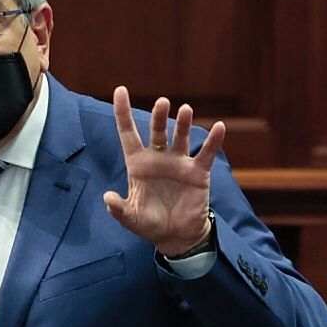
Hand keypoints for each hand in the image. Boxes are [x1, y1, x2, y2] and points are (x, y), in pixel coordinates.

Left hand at [104, 87, 226, 256]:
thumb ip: (119, 209)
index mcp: (138, 164)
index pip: (128, 132)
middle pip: (157, 131)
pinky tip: (219, 127)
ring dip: (183, 123)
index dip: (123, 112)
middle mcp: (158, 158)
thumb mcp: (132, 219)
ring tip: (185, 110)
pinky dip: (214, 141)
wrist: (177, 237)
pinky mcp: (198, 173)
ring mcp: (179, 163)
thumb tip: (108, 197)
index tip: (120, 90)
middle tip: (163, 103)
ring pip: (180, 137)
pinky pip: (206, 153)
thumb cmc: (151, 225)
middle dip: (159, 116)